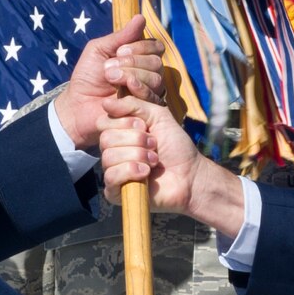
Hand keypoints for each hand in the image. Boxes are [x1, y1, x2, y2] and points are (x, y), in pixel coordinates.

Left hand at [54, 13, 166, 150]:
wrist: (77, 105)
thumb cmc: (87, 76)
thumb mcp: (99, 50)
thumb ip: (121, 37)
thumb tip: (140, 17)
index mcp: (140, 58)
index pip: (155, 47)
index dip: (141, 47)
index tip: (119, 51)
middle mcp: (148, 74)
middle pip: (157, 62)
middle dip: (133, 62)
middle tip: (109, 68)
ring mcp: (149, 92)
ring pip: (156, 78)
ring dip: (132, 76)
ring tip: (111, 80)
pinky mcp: (148, 110)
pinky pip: (154, 97)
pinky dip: (137, 90)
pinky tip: (120, 94)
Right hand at [99, 94, 245, 234]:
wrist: (190, 174)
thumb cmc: (175, 146)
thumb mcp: (158, 116)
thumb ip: (133, 105)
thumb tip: (106, 102)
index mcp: (119, 133)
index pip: (103, 122)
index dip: (125, 122)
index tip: (145, 127)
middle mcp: (113, 151)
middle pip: (106, 139)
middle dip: (136, 140)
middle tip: (154, 145)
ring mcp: (113, 172)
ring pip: (108, 157)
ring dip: (138, 155)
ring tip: (154, 160)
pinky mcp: (116, 192)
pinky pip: (111, 176)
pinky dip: (131, 171)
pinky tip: (146, 173)